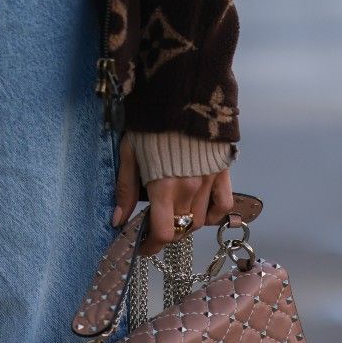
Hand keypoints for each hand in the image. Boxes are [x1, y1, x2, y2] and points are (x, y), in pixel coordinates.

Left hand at [111, 133, 235, 254]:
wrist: (184, 95)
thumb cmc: (152, 124)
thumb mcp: (129, 155)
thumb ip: (125, 190)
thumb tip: (117, 221)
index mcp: (164, 188)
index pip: (163, 233)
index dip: (152, 246)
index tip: (144, 248)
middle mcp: (190, 190)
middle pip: (180, 230)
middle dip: (166, 234)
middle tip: (155, 227)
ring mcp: (209, 182)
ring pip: (200, 221)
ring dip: (185, 225)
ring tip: (174, 215)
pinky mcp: (223, 171)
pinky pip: (224, 204)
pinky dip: (214, 214)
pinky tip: (201, 211)